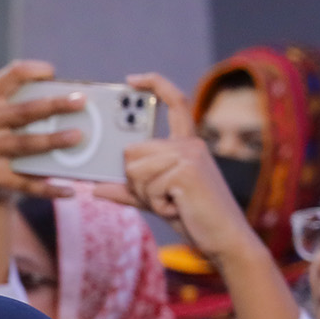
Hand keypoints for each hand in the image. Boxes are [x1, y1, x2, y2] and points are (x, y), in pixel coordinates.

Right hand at [0, 59, 80, 200]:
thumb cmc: (13, 136)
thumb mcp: (16, 117)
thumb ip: (36, 105)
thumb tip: (76, 103)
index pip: (11, 75)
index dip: (33, 71)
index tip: (53, 74)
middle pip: (22, 111)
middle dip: (54, 105)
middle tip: (81, 102)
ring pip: (24, 144)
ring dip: (53, 140)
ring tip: (78, 137)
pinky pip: (23, 182)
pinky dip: (48, 187)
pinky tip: (69, 189)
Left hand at [94, 74, 262, 264]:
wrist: (224, 239)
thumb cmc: (193, 217)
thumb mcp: (154, 200)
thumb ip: (127, 191)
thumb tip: (95, 188)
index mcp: (186, 144)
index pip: (174, 103)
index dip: (154, 84)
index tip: (131, 79)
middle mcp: (190, 144)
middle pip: (131, 151)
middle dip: (136, 181)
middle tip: (164, 197)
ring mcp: (190, 154)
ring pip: (134, 170)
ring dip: (147, 195)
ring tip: (173, 203)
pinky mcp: (187, 170)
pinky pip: (147, 186)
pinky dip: (156, 204)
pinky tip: (178, 207)